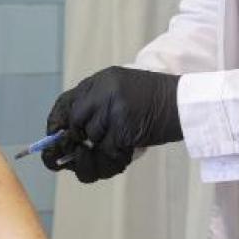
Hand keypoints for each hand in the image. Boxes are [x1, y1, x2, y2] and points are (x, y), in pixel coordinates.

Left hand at [41, 67, 181, 182]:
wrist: (184, 104)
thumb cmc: (153, 101)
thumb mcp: (120, 92)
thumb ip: (95, 106)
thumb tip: (67, 136)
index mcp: (100, 81)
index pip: (65, 102)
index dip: (55, 124)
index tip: (53, 141)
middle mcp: (103, 91)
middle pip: (75, 123)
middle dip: (76, 143)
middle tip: (79, 155)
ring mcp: (113, 108)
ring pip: (91, 140)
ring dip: (101, 152)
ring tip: (117, 148)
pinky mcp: (123, 127)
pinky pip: (108, 151)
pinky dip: (115, 158)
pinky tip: (127, 152)